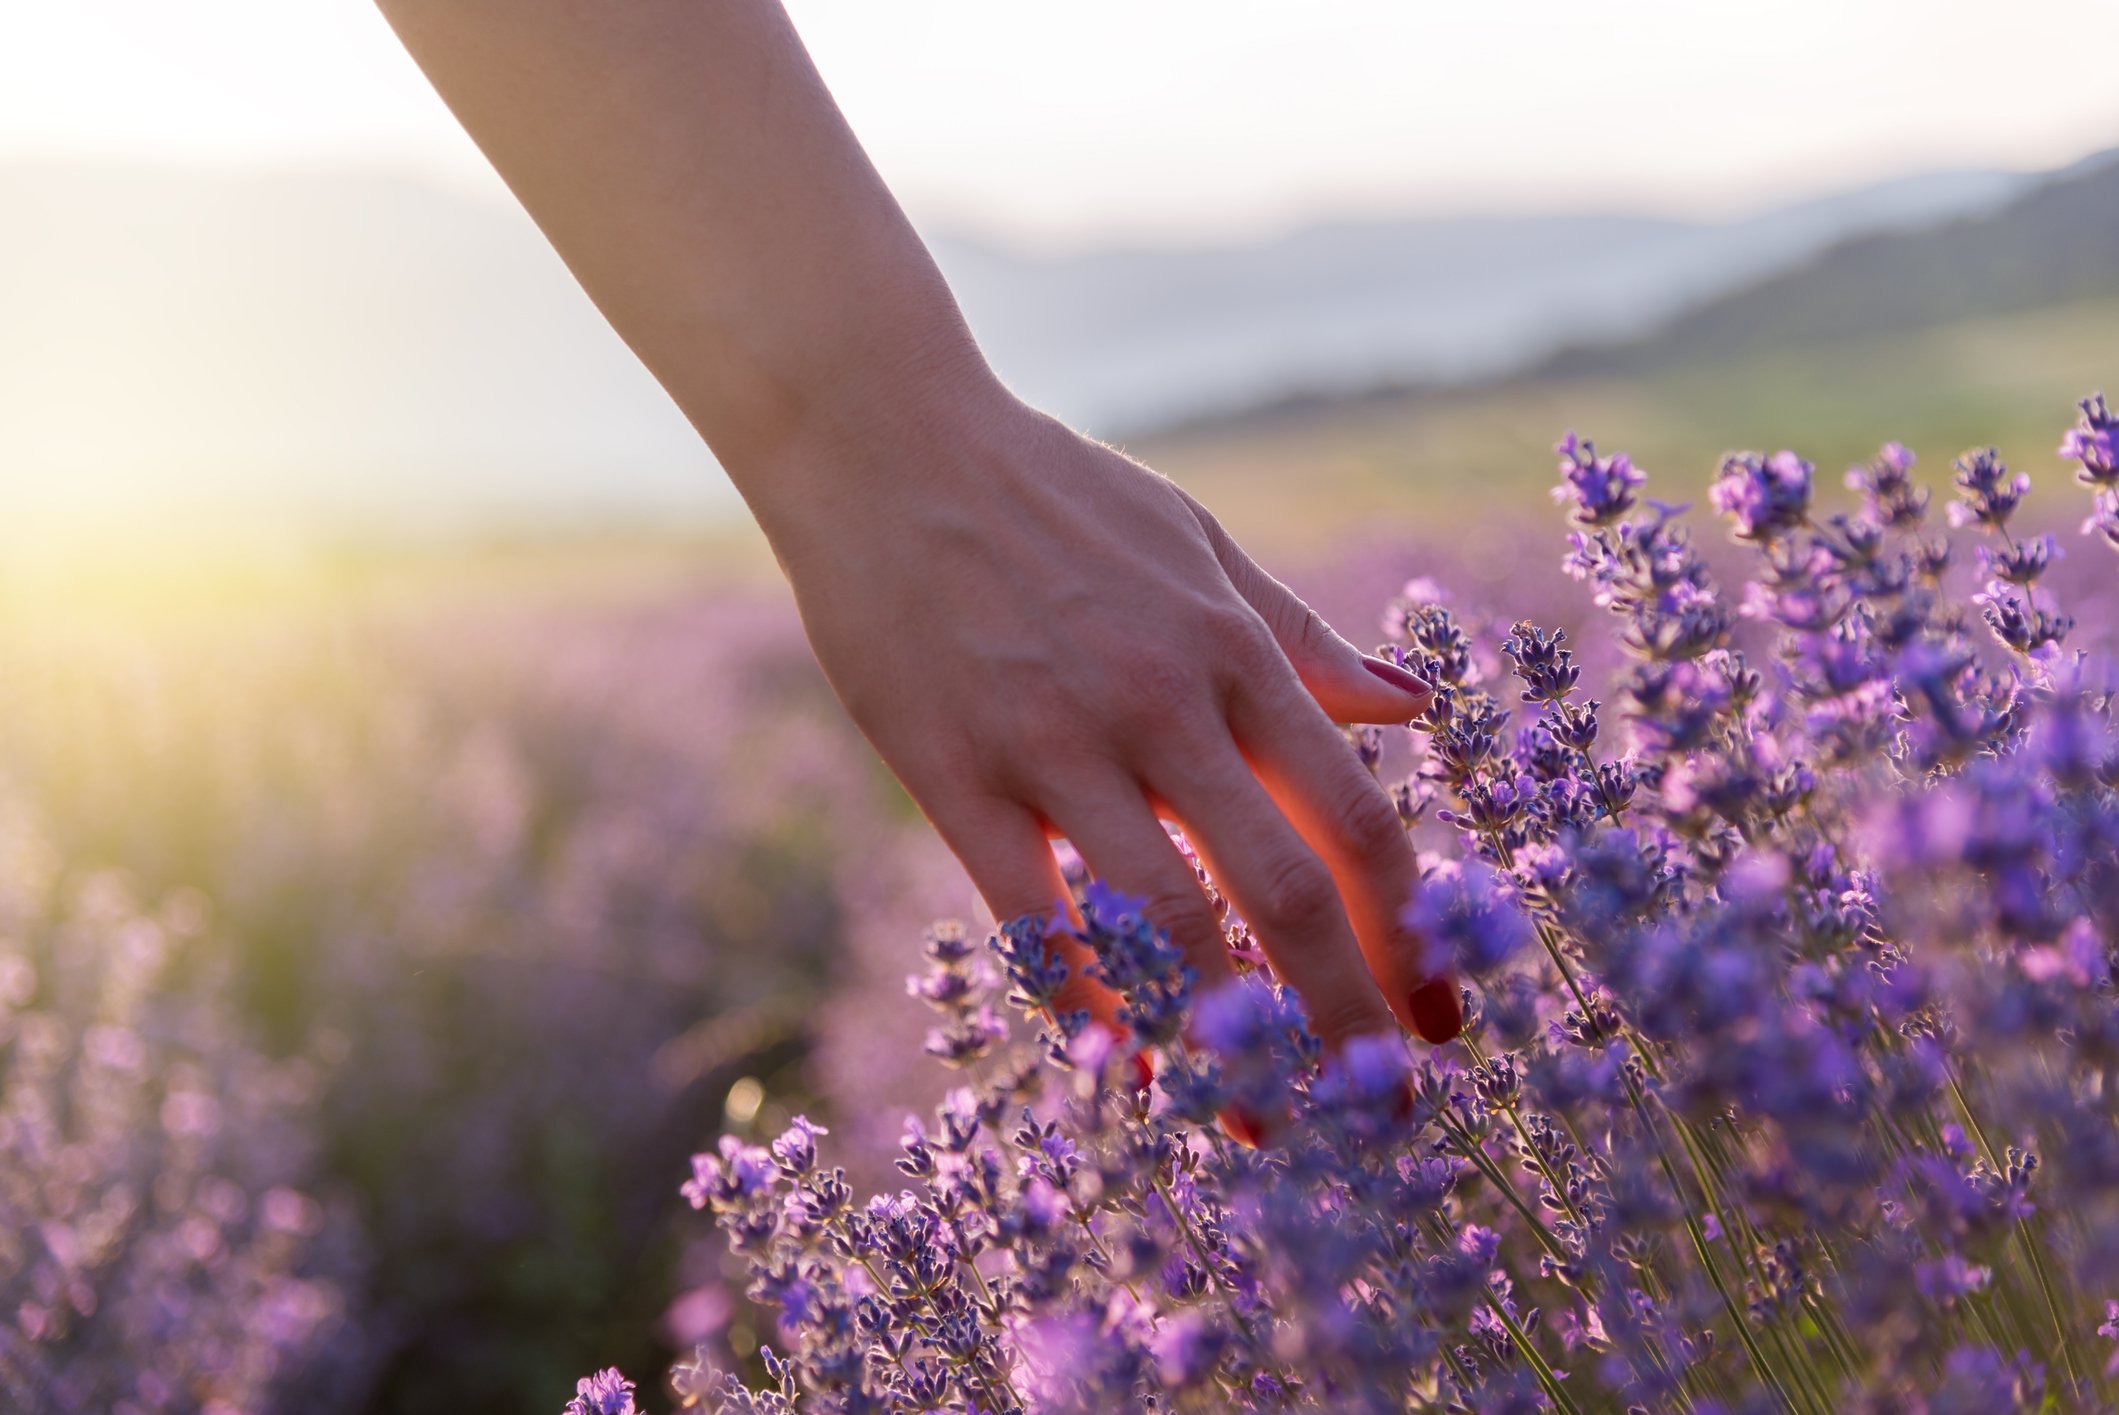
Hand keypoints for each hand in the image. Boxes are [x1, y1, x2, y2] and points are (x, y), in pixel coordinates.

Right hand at [758, 379, 1463, 1052]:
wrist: (890, 441)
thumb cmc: (1054, 494)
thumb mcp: (1200, 542)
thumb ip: (1303, 638)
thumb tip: (1414, 711)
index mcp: (1235, 650)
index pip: (1356, 819)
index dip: (1413, 935)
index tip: (1442, 1020)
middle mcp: (1164, 703)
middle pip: (1288, 890)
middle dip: (1347, 1020)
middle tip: (1381, 1117)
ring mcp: (1057, 741)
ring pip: (1169, 918)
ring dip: (1226, 1037)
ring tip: (1263, 1125)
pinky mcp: (955, 771)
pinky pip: (1032, 914)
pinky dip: (1083, 1000)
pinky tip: (1119, 1065)